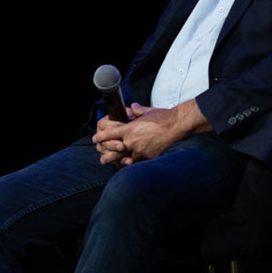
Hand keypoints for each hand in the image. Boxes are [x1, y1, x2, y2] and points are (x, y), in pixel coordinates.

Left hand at [91, 100, 209, 165]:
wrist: (176, 126)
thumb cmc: (162, 118)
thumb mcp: (147, 111)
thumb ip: (137, 110)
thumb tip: (133, 107)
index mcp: (129, 129)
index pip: (108, 135)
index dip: (100, 138)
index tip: (95, 139)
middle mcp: (132, 141)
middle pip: (113, 152)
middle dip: (106, 156)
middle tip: (102, 158)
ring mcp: (140, 151)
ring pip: (125, 160)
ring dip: (119, 162)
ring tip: (115, 164)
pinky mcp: (149, 157)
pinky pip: (138, 162)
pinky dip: (134, 163)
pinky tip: (131, 164)